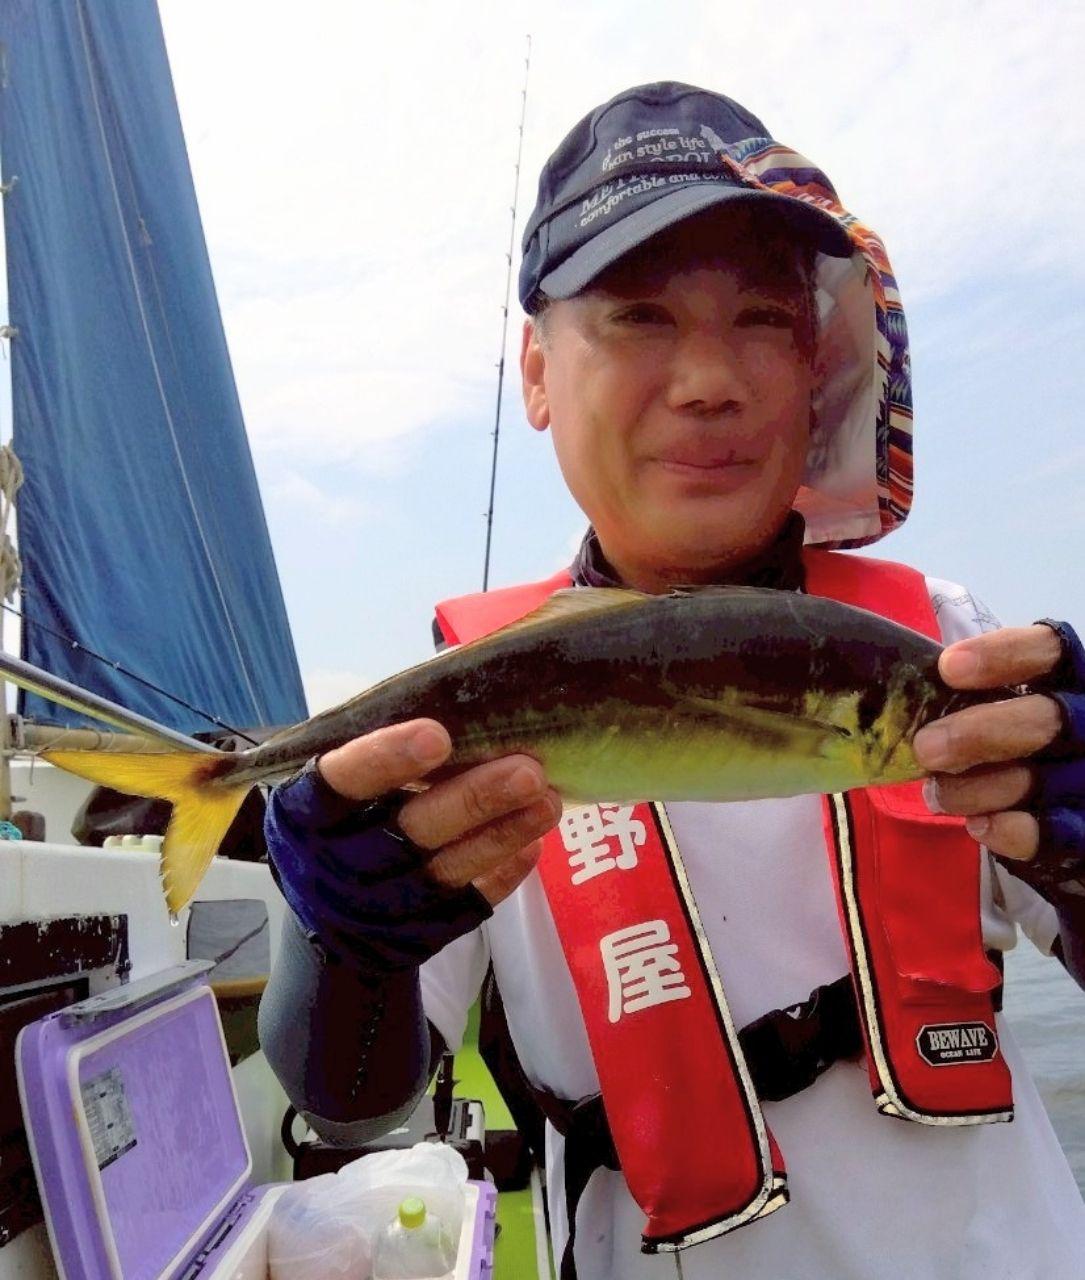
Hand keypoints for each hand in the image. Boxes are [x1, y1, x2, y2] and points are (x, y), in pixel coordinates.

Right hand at [265, 719, 561, 968]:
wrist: (329, 919)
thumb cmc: (343, 818)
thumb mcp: (336, 781)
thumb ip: (381, 744)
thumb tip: (453, 676)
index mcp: (310, 809)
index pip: (343, 780)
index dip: (386, 758)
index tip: (437, 734)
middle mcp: (342, 860)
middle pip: (412, 829)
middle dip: (473, 800)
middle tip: (526, 769)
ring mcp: (383, 904)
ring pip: (449, 868)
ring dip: (503, 832)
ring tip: (547, 798)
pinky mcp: (420, 932)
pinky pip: (469, 904)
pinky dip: (503, 872)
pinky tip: (533, 841)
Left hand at [913, 622, 1084, 875]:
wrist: (1052, 812)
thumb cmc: (1005, 740)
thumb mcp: (995, 703)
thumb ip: (968, 693)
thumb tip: (906, 693)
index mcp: (1067, 680)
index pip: (1048, 651)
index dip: (1002, 655)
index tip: (949, 668)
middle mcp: (1084, 726)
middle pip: (1043, 719)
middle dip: (978, 733)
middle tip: (926, 747)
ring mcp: (1083, 779)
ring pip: (1036, 780)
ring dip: (975, 789)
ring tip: (935, 793)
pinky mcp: (1078, 829)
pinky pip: (1048, 833)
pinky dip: (1009, 830)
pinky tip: (978, 825)